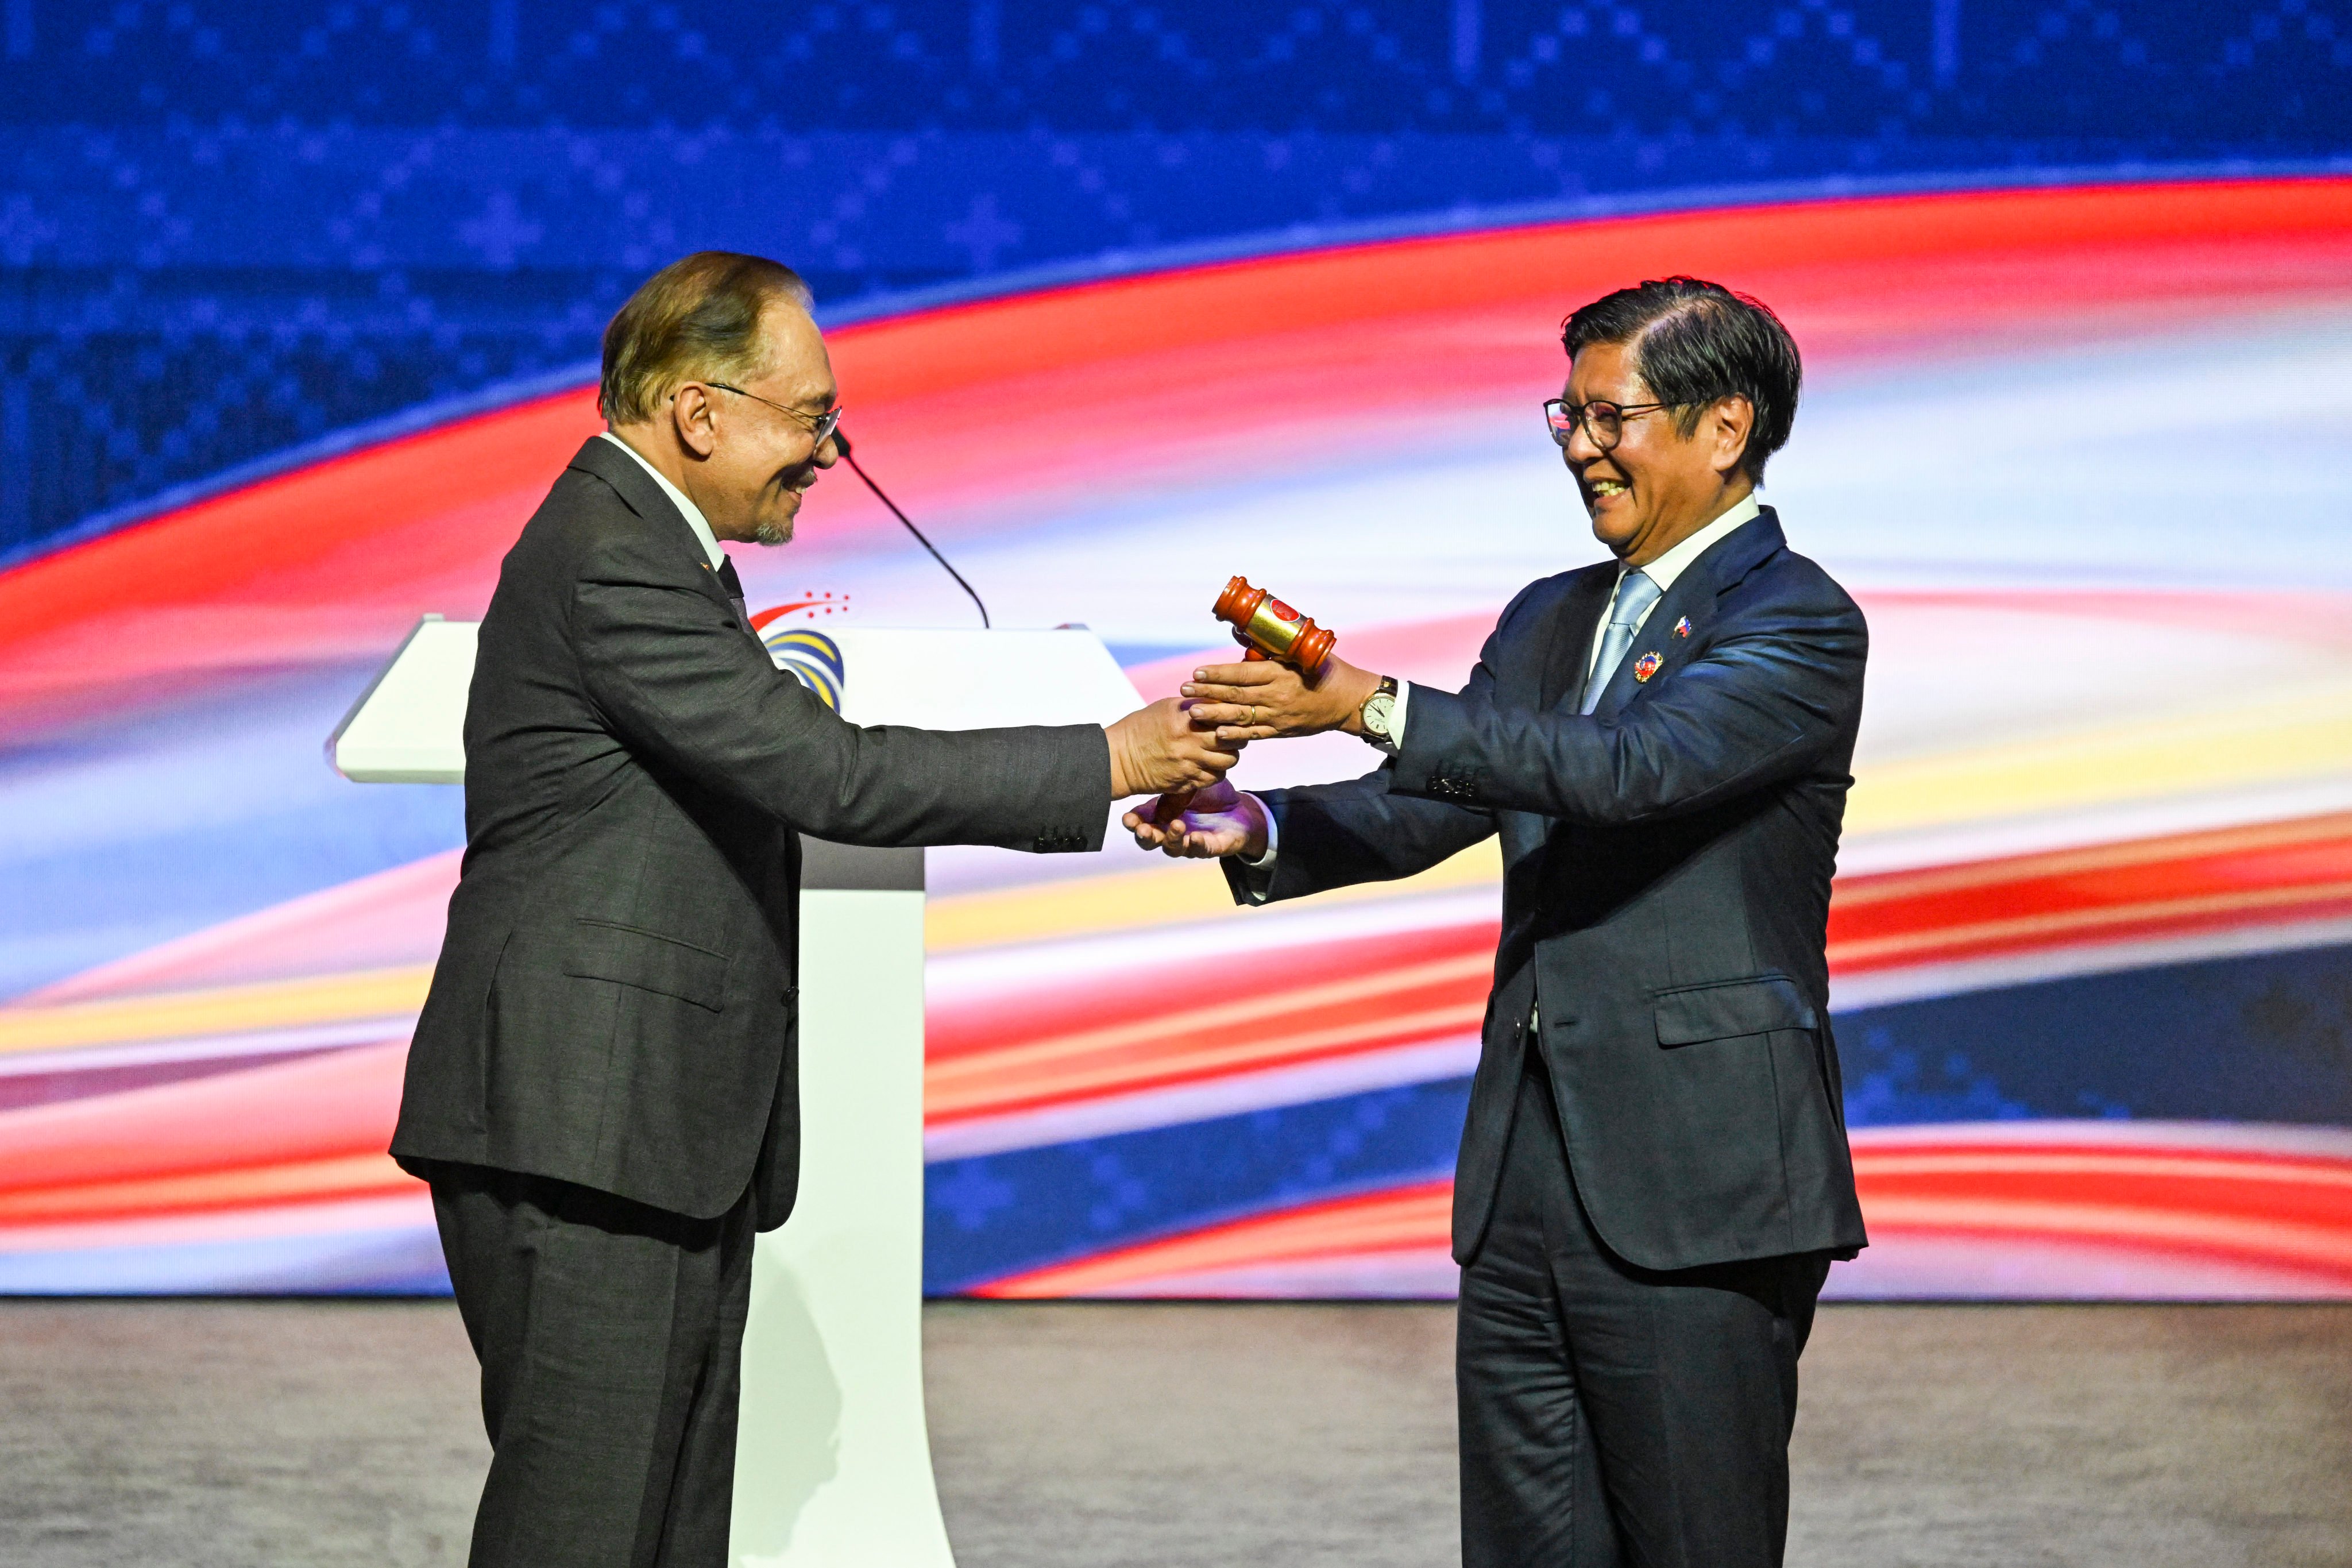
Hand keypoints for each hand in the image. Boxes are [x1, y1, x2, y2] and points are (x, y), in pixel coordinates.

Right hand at [1105, 697, 1241, 798]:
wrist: (1120, 759)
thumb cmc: (1142, 728)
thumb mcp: (1167, 707)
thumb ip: (1195, 704)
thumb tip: (1220, 700)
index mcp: (1186, 719)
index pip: (1225, 716)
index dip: (1233, 716)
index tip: (1232, 716)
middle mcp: (1190, 743)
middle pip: (1232, 741)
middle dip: (1236, 737)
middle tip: (1232, 735)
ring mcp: (1189, 765)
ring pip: (1227, 762)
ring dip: (1227, 756)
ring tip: (1220, 751)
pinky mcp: (1186, 783)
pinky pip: (1213, 779)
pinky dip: (1215, 772)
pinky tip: (1208, 765)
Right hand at [1124, 778, 1268, 858]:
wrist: (1239, 809)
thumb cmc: (1210, 796)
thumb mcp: (1190, 783)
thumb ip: (1174, 784)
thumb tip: (1155, 776)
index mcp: (1162, 815)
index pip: (1141, 822)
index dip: (1132, 823)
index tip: (1127, 819)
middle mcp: (1171, 832)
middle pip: (1150, 841)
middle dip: (1145, 836)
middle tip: (1143, 830)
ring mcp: (1188, 842)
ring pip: (1172, 848)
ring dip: (1171, 839)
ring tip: (1177, 825)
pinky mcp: (1209, 848)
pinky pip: (1200, 850)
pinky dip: (1195, 845)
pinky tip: (1194, 837)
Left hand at [1181, 655, 1381, 743]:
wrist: (1348, 700)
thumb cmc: (1323, 670)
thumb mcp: (1299, 653)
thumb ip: (1269, 648)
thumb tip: (1238, 633)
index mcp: (1279, 673)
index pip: (1242, 674)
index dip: (1217, 674)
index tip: (1197, 672)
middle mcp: (1277, 695)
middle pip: (1235, 695)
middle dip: (1207, 692)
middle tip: (1184, 690)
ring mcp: (1278, 715)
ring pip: (1241, 716)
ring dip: (1215, 714)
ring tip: (1193, 711)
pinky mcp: (1281, 731)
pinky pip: (1255, 734)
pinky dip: (1236, 735)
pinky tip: (1218, 733)